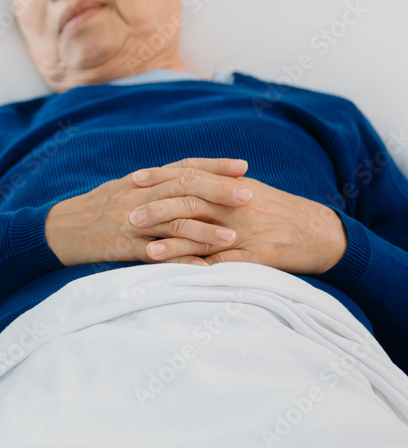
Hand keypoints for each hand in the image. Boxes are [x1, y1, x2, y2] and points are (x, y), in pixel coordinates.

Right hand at [45, 158, 251, 266]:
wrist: (58, 229)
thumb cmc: (93, 210)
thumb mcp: (122, 188)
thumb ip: (153, 184)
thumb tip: (185, 179)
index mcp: (141, 180)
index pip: (183, 167)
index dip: (214, 166)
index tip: (243, 167)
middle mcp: (138, 195)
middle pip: (184, 188)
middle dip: (219, 191)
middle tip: (249, 195)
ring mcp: (131, 222)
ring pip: (173, 221)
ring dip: (205, 230)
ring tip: (233, 237)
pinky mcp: (123, 246)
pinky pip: (157, 254)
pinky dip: (181, 261)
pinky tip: (203, 268)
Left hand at [130, 164, 347, 274]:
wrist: (319, 233)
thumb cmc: (277, 211)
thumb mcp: (249, 189)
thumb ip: (216, 183)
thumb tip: (182, 177)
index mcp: (232, 186)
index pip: (190, 176)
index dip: (161, 177)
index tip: (134, 179)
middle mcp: (235, 206)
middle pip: (189, 203)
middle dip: (156, 209)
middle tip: (127, 216)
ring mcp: (244, 232)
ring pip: (202, 235)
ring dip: (170, 241)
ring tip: (143, 246)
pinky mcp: (254, 257)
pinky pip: (221, 263)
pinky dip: (198, 267)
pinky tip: (178, 272)